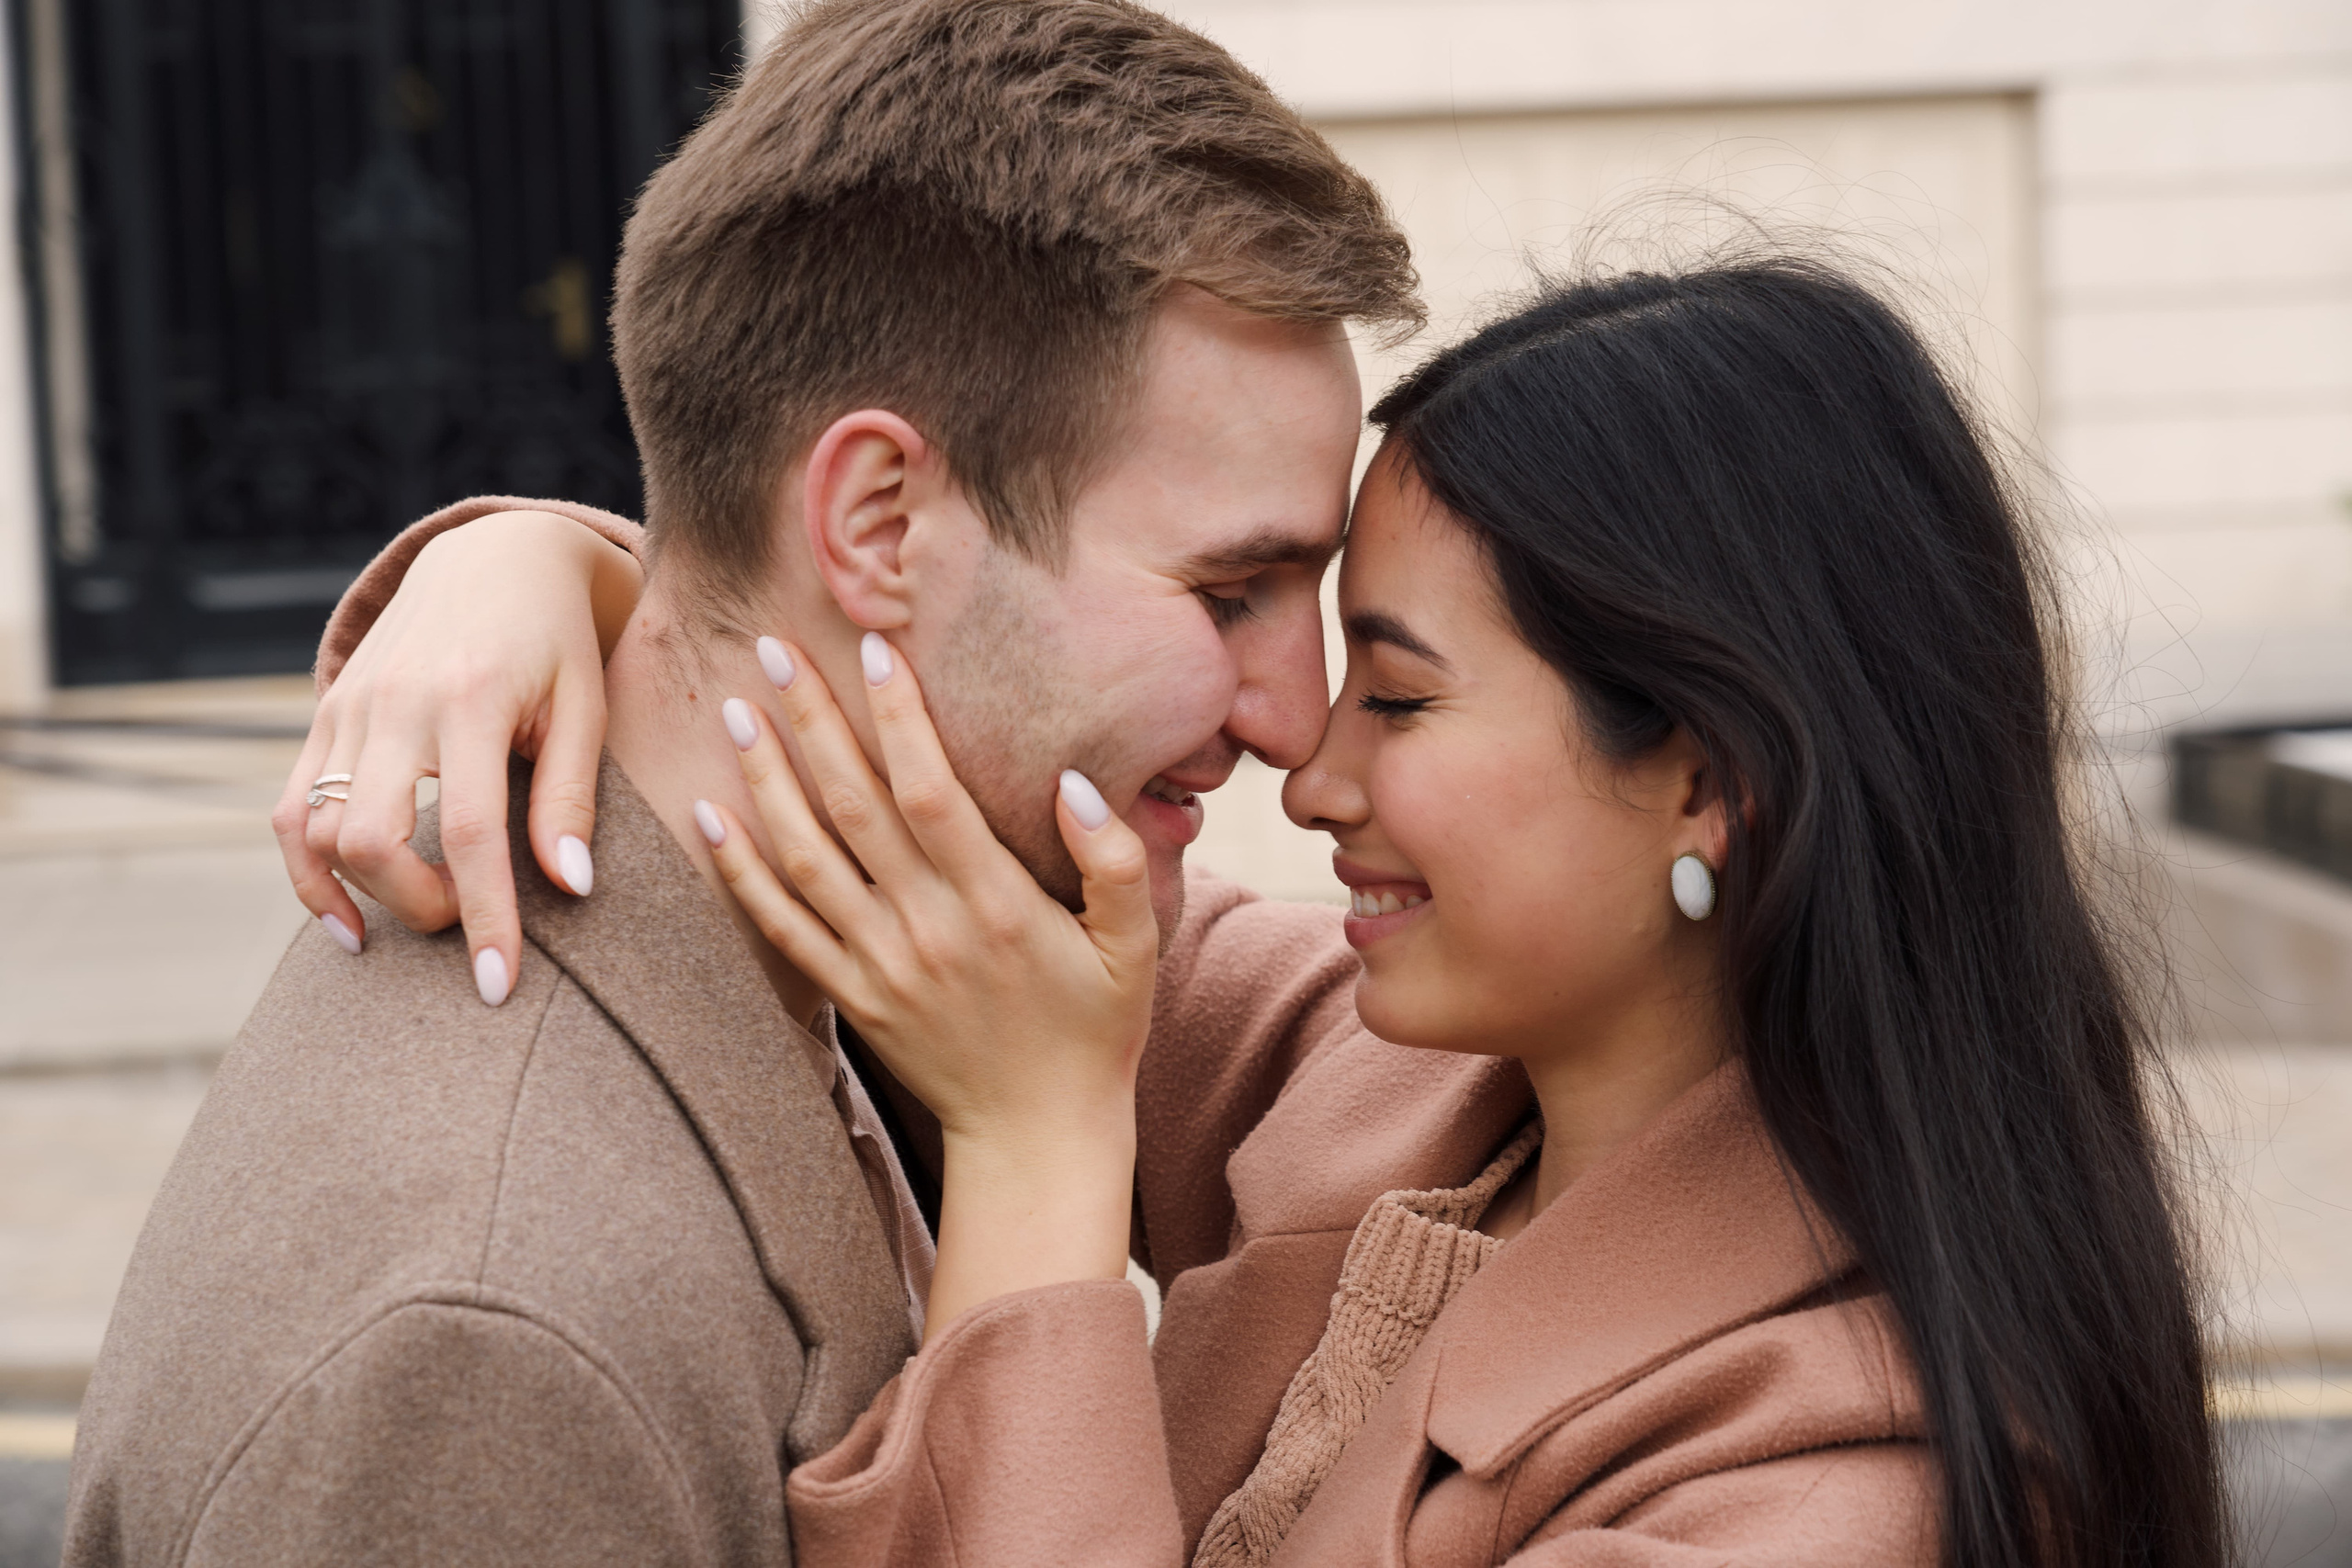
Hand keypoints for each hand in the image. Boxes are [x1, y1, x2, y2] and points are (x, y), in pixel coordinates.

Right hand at [273, 511, 638, 1000]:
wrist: (496, 558)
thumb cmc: (557, 643)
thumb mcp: (585, 709)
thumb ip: (570, 798)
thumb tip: (569, 890)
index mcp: (471, 698)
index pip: (470, 833)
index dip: (486, 918)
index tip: (501, 986)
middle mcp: (395, 703)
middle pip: (372, 840)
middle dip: (420, 907)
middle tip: (473, 918)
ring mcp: (347, 708)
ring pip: (319, 832)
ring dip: (366, 895)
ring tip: (426, 915)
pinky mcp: (323, 716)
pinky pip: (291, 812)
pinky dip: (309, 875)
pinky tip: (350, 922)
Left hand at [698, 633, 1157, 1336]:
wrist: (1038, 1138)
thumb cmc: (1096, 1031)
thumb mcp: (1137, 948)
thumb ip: (1116, 863)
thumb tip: (1074, 784)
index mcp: (995, 904)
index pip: (933, 792)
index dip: (900, 719)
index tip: (872, 649)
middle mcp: (927, 927)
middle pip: (855, 807)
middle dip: (813, 722)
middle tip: (773, 645)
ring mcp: (880, 965)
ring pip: (807, 858)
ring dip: (766, 781)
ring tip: (736, 712)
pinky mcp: (852, 998)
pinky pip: (784, 928)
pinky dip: (743, 873)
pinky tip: (711, 817)